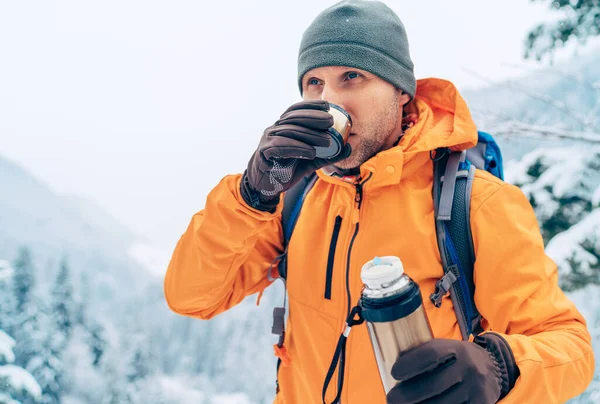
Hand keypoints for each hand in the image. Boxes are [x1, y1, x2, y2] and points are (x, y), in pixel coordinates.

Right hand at [240, 100, 350, 211]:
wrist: (265, 185)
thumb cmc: (287, 168)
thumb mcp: (311, 161)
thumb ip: (328, 155)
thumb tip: (349, 148)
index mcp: (283, 126)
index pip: (296, 110)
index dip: (310, 106)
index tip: (327, 106)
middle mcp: (274, 129)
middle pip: (294, 118)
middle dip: (313, 118)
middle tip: (330, 121)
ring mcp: (267, 139)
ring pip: (289, 131)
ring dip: (309, 135)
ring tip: (327, 141)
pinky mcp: (264, 152)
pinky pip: (279, 146)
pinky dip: (296, 147)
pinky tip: (310, 152)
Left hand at [387, 336, 517, 403]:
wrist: (494, 368)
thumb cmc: (458, 359)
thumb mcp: (447, 349)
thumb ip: (425, 354)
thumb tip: (394, 364)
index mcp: (457, 348)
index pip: (431, 354)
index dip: (411, 363)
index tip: (394, 373)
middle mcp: (469, 367)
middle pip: (434, 384)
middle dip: (408, 394)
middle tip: (391, 399)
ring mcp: (476, 388)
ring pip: (443, 403)